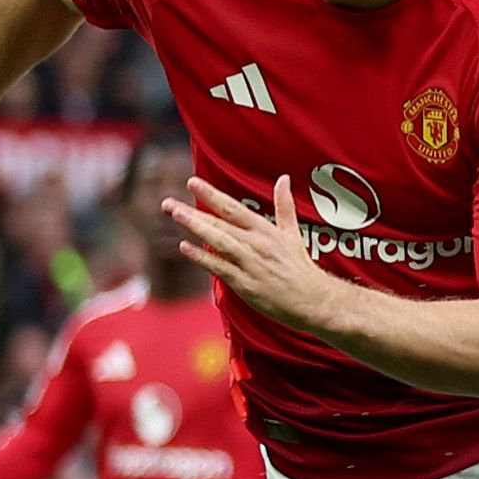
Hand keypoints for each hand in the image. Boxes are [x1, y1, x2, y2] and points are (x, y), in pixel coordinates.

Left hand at [167, 176, 340, 333]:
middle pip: (220, 223)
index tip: (192, 182)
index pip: (233, 208)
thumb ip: (284, 206)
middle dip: (193, 212)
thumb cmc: (300, 266)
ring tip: (175, 215)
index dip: (212, 194)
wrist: (311, 299)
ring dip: (195, 227)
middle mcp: (256, 244)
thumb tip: (284, 178)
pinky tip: (185, 247)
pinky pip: (219, 267)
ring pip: (218, 241)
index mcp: (265, 230)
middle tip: (168, 203)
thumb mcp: (293, 233)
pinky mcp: (244, 283)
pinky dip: (202, 257)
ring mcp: (249, 263)